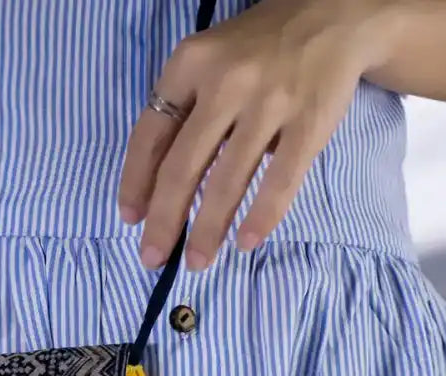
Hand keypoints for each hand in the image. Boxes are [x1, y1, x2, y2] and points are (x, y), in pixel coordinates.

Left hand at [117, 0, 396, 270]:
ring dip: (208, 229)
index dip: (136, 183)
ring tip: (198, 261)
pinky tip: (246, 242)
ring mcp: (270, 101)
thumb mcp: (207, 62)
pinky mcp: (310, 119)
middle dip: (164, 221)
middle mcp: (226, 81)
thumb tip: (155, 192)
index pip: (150, 135)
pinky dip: (262, 216)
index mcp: (190, 64)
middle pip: (182, 167)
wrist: (335, 14)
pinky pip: (281, 179)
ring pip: (227, 181)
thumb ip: (181, 113)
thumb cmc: (255, 51)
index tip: (130, 219)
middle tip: (153, 258)